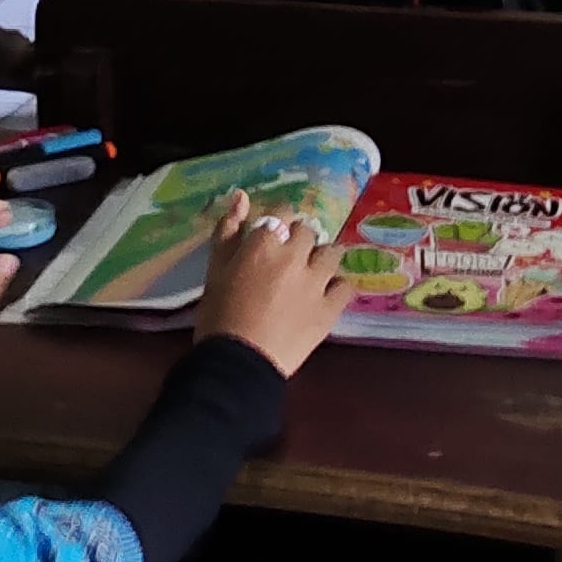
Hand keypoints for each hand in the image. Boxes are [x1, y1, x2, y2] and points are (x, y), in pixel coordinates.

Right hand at [190, 189, 355, 378]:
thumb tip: (242, 196)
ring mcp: (316, 281)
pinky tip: (328, 295)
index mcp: (263, 243)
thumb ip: (227, 231)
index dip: (278, 224)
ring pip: (332, 253)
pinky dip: (338, 287)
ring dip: (322, 259)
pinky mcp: (330, 309)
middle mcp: (294, 255)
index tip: (273, 238)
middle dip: (299, 241)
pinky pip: (346, 286)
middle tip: (288, 261)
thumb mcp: (214, 271)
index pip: (282, 212)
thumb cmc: (218, 317)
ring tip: (312, 274)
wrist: (237, 364)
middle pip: (308, 231)